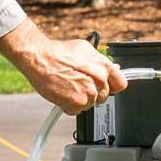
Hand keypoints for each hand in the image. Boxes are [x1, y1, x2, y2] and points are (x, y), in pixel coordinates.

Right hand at [0, 21, 127, 113]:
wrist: (39, 58)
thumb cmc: (59, 52)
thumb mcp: (85, 49)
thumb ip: (100, 61)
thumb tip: (113, 69)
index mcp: (104, 67)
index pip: (121, 85)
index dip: (112, 86)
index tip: (107, 87)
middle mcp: (99, 81)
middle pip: (104, 96)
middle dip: (92, 92)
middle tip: (78, 83)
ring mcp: (88, 93)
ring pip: (90, 104)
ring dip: (80, 99)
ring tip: (68, 86)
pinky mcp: (76, 103)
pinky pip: (77, 111)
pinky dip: (69, 106)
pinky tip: (62, 93)